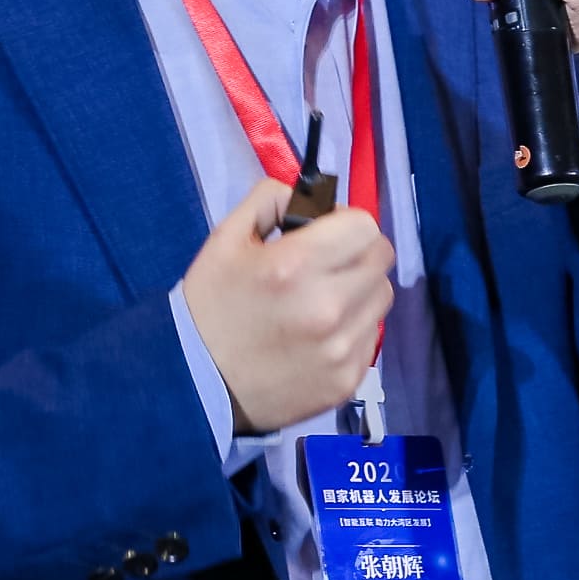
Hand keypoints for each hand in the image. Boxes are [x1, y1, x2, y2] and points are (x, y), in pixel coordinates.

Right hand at [179, 176, 395, 434]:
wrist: (197, 382)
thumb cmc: (211, 305)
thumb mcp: (227, 237)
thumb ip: (272, 199)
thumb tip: (312, 197)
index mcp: (296, 265)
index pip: (364, 226)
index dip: (346, 223)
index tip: (327, 233)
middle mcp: (327, 306)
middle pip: (380, 259)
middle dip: (357, 252)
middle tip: (328, 264)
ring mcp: (341, 348)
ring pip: (381, 297)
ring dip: (360, 290)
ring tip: (324, 299)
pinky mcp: (347, 380)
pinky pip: (372, 336)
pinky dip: (354, 328)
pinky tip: (321, 334)